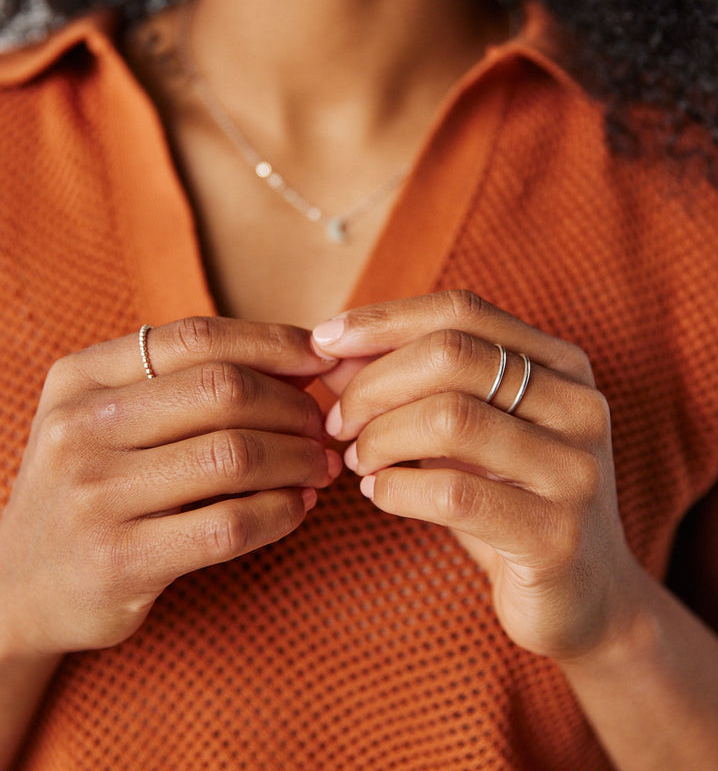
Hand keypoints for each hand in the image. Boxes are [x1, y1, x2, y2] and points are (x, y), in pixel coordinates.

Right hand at [0, 317, 340, 656]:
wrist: (19, 588)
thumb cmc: (92, 485)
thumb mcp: (110, 417)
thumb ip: (189, 381)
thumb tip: (306, 359)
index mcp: (80, 377)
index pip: (196, 336)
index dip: (273, 342)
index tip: (322, 360)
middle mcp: (80, 426)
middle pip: (224, 390)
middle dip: (293, 405)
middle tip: (323, 427)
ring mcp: (93, 494)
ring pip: (234, 455)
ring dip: (298, 459)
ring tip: (321, 468)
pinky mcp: (118, 559)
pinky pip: (229, 523)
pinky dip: (281, 512)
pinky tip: (297, 508)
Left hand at [313, 290, 638, 661]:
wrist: (584, 597)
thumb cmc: (508, 499)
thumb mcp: (466, 429)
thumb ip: (409, 383)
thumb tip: (332, 350)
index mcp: (562, 364)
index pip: (462, 311)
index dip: (385, 320)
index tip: (324, 340)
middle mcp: (580, 405)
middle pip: (451, 355)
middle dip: (374, 383)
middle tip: (337, 420)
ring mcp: (575, 470)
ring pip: (450, 418)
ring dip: (379, 437)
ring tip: (356, 459)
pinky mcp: (556, 536)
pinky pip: (452, 493)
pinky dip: (395, 488)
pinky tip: (377, 493)